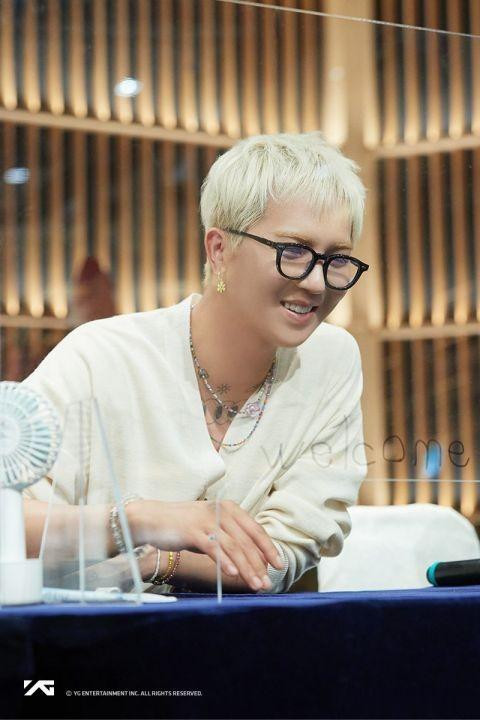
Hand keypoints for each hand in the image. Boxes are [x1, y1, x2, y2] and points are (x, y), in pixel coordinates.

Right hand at [128, 499, 283, 590]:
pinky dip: (224, 561)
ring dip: (246, 568)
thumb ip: (231, 539)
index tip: (279, 565)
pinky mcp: (192, 531)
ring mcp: (206, 520)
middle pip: (246, 541)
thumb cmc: (184, 527)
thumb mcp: (212, 528)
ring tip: (255, 584)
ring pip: (233, 546)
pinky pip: (213, 548)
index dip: (268, 548)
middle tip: (267, 584)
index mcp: (229, 508)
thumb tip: (253, 561)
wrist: (152, 520)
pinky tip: (232, 573)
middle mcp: (220, 511)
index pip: (255, 529)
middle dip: (259, 564)